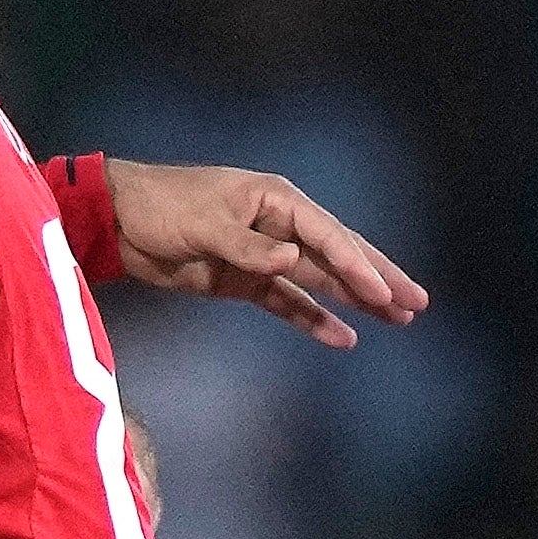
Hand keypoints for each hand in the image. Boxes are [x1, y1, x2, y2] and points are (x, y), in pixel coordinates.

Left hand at [99, 160, 428, 351]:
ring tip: (398, 320)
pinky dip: (313, 320)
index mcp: (275, 200)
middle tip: (417, 303)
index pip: (328, 236)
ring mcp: (263, 255)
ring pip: (320, 281)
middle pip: (338, 256)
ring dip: (356, 301)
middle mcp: (279, 225)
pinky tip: (343, 338)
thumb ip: (247, 246)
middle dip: (377, 280)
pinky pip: (287, 303)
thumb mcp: (203, 223)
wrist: (120, 222)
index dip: (357, 266)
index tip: (383, 293)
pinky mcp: (243, 281)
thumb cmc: (162, 206)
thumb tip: (291, 259)